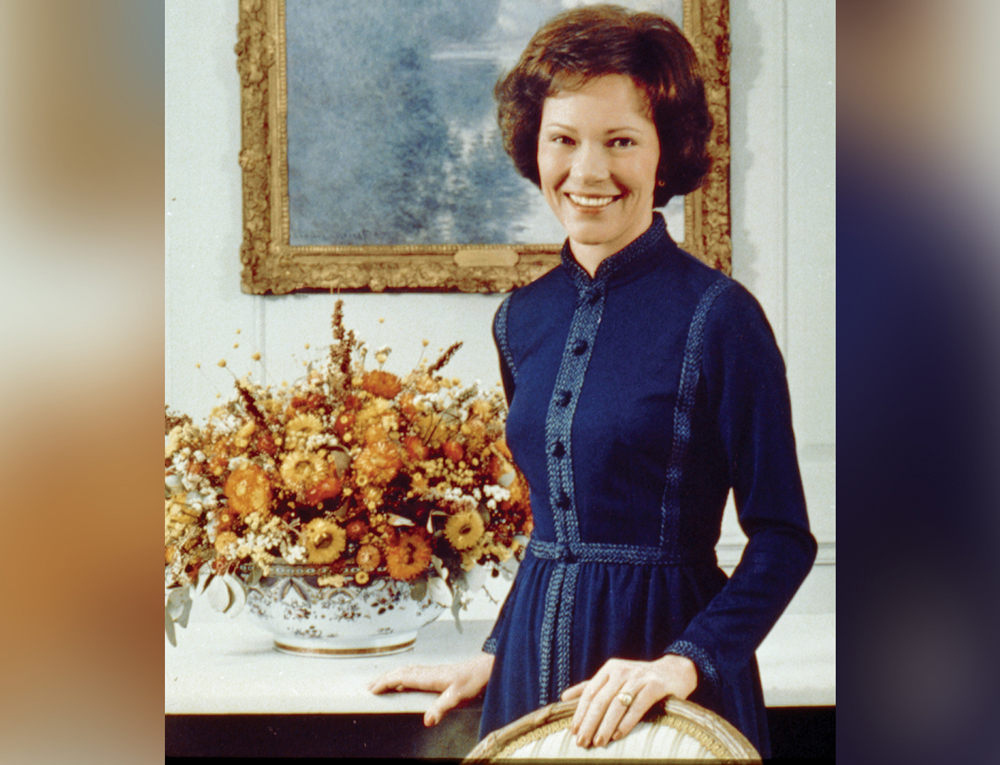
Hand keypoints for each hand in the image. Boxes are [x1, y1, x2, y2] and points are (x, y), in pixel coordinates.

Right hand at [368, 653, 493, 726]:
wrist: (486, 669)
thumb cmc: (473, 681)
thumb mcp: (458, 697)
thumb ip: (441, 707)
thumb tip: (427, 720)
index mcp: (429, 676)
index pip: (401, 677)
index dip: (386, 683)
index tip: (373, 690)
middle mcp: (428, 672)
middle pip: (400, 673)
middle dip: (383, 679)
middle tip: (369, 687)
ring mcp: (431, 672)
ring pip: (406, 671)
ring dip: (391, 676)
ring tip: (380, 684)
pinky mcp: (436, 674)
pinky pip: (413, 673)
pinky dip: (402, 677)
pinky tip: (403, 683)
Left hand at [561, 654, 697, 747]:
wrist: (673, 672)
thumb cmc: (638, 679)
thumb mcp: (614, 678)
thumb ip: (590, 687)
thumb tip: (564, 697)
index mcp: (609, 669)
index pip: (589, 692)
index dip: (580, 713)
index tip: (573, 732)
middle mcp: (622, 671)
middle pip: (600, 700)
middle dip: (589, 723)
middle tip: (582, 742)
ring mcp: (639, 677)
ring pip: (617, 705)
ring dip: (605, 726)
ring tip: (598, 743)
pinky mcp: (655, 686)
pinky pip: (637, 706)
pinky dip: (626, 722)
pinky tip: (617, 735)